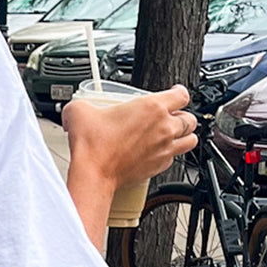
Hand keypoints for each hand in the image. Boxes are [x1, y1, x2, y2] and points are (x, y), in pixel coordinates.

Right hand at [61, 84, 198, 190]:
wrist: (93, 174)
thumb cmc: (92, 146)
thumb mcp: (79, 112)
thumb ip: (82, 104)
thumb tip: (76, 107)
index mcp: (152, 107)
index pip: (182, 95)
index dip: (179, 92)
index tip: (175, 93)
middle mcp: (164, 127)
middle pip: (190, 118)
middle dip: (183, 116)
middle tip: (171, 117)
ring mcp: (164, 148)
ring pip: (190, 140)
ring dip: (184, 136)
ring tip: (175, 135)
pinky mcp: (159, 167)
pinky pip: (174, 159)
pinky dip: (170, 155)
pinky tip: (158, 153)